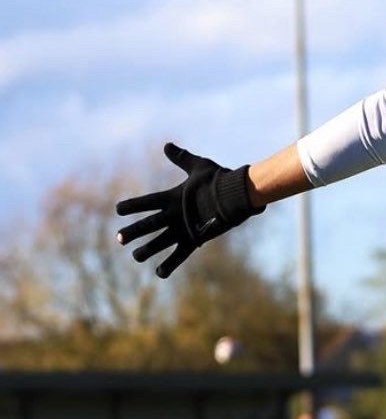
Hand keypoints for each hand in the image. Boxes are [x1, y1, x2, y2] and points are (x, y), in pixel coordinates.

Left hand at [115, 143, 263, 277]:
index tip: (118, 210)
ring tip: (136, 256)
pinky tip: (159, 273)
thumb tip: (167, 145)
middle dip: (132, 232)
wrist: (235, 195)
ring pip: (160, 243)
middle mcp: (173, 215)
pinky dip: (169, 264)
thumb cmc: (218, 179)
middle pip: (148, 225)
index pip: (146, 202)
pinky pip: (179, 255)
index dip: (131, 206)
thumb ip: (180, 158)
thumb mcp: (197, 166)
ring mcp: (183, 229)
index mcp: (172, 197)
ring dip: (146, 250)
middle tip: (118, 239)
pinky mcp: (195, 240)